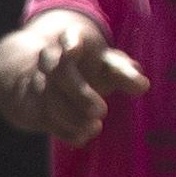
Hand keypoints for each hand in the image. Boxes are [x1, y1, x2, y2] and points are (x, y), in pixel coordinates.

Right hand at [30, 31, 148, 144]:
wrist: (53, 77)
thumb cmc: (92, 66)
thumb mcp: (109, 64)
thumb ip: (124, 73)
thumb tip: (142, 86)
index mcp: (73, 42)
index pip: (69, 37)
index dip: (70, 42)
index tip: (74, 51)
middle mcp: (52, 60)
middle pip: (57, 71)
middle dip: (79, 92)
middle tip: (102, 111)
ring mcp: (38, 82)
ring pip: (48, 97)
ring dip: (71, 115)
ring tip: (95, 128)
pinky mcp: (33, 104)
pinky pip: (43, 117)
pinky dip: (62, 130)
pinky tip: (81, 139)